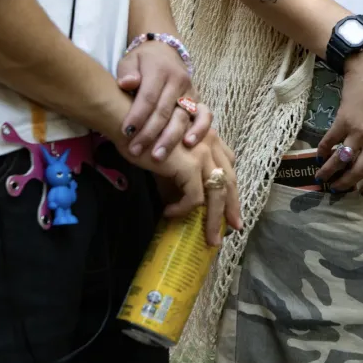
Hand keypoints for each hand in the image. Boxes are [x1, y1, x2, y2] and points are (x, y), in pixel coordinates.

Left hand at [117, 41, 212, 161]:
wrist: (165, 51)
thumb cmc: (143, 61)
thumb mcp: (130, 60)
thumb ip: (127, 72)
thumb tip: (127, 83)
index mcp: (160, 70)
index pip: (148, 96)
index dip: (138, 116)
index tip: (125, 133)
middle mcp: (178, 81)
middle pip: (165, 111)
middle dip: (149, 133)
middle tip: (135, 150)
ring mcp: (190, 92)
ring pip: (183, 117)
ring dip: (170, 139)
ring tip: (158, 156)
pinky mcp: (198, 101)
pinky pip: (204, 116)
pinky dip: (200, 130)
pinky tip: (189, 144)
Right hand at [141, 130, 241, 245]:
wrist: (128, 124)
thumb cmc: (144, 138)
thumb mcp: (170, 159)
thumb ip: (180, 176)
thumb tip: (180, 203)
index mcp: (210, 139)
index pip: (228, 168)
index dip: (232, 189)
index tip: (231, 208)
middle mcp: (211, 144)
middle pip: (229, 182)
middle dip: (232, 207)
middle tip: (234, 228)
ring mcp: (203, 154)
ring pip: (217, 194)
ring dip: (214, 220)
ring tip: (210, 238)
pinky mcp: (190, 165)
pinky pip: (194, 197)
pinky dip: (183, 209)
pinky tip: (169, 213)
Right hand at [314, 39, 362, 193]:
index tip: (362, 191)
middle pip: (360, 171)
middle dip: (346, 184)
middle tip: (337, 189)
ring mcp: (359, 131)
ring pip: (343, 161)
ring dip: (329, 172)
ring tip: (321, 178)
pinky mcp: (343, 121)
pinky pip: (331, 143)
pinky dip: (323, 151)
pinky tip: (319, 155)